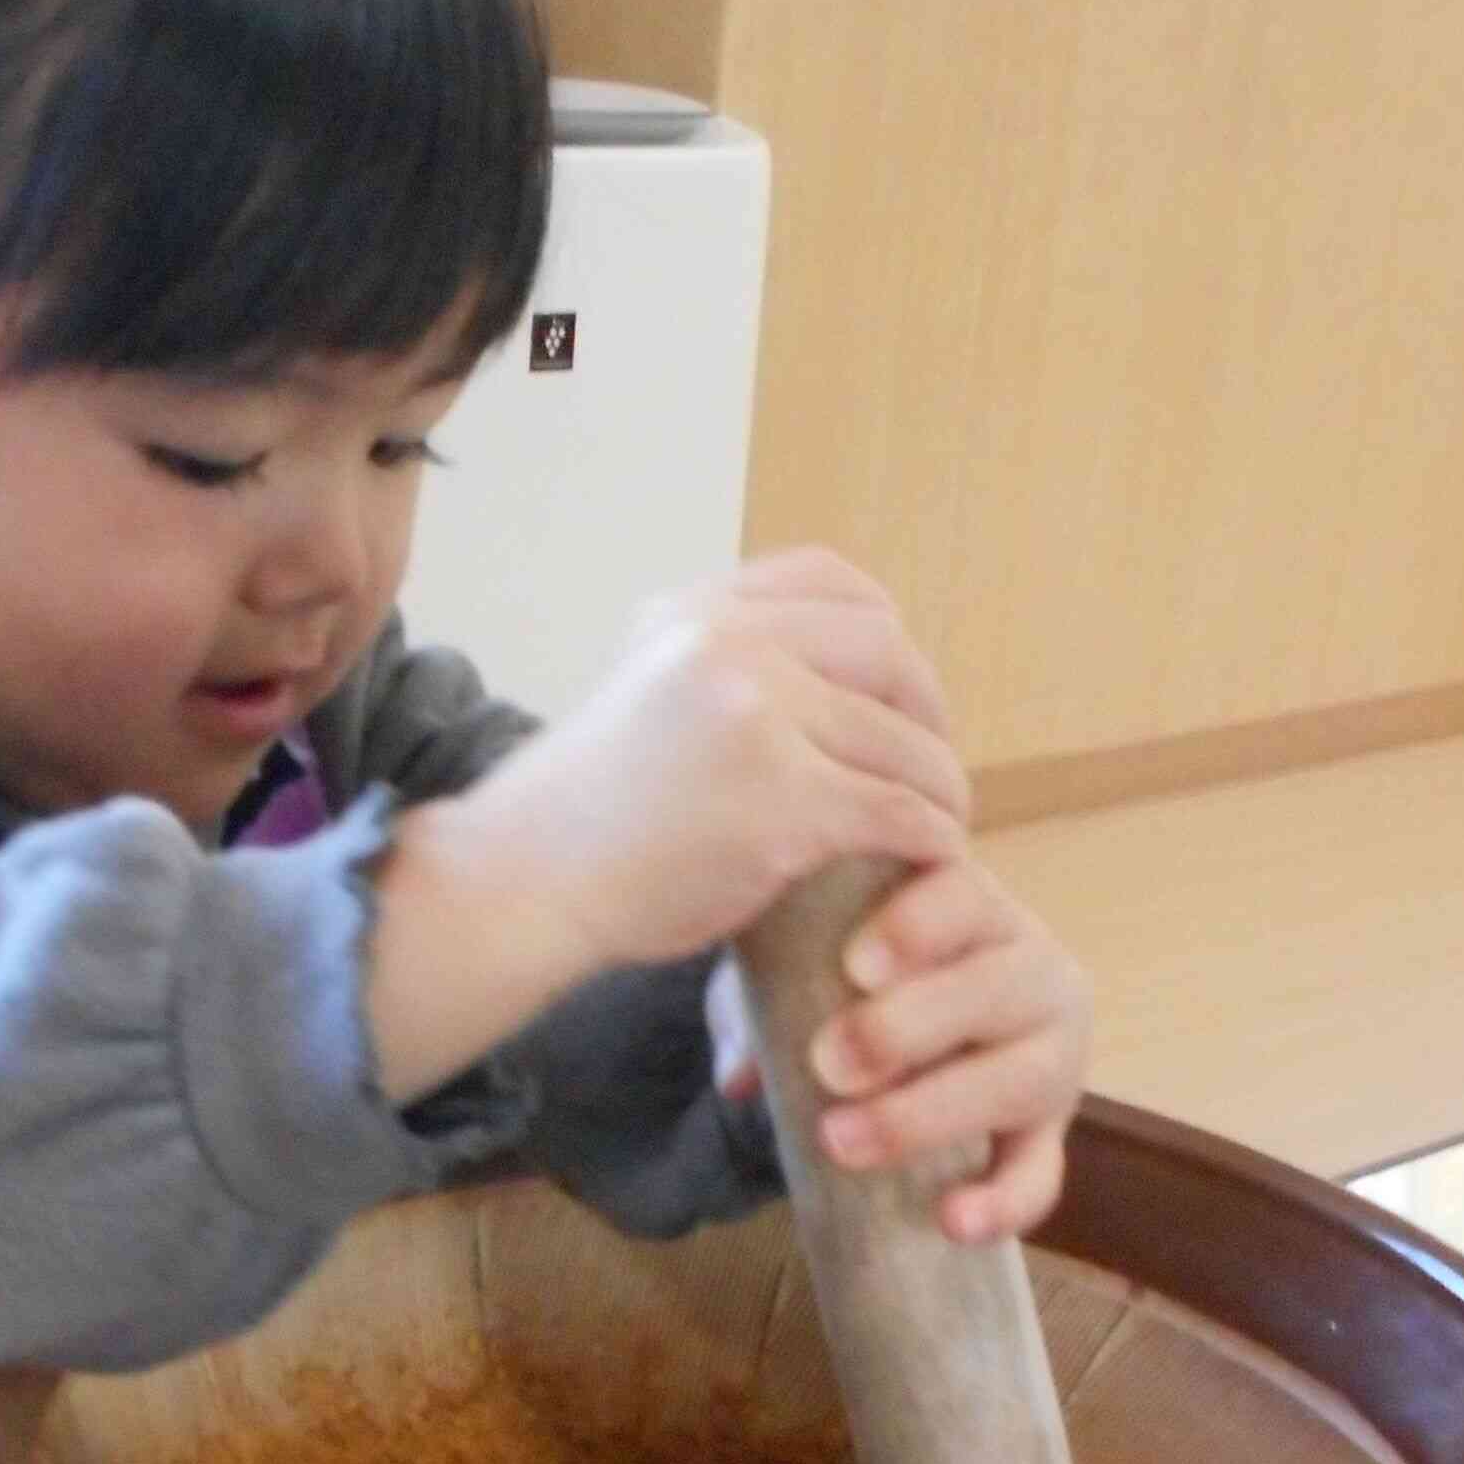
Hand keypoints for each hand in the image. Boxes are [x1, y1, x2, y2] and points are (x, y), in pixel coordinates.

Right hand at [367, 554, 970, 1104]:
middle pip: (885, 650)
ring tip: (941, 820)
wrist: (521, 884)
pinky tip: (932, 855)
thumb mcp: (642, 692)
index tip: (898, 688)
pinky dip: (931, 833)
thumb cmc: (583, 817)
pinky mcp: (782, 799)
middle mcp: (725, 643)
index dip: (885, 632)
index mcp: (692, 611)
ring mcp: (756, 715)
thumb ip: (717, 672)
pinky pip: (897, 809)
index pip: (829, 579)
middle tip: (930, 762)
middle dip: (927, 706)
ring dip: (939, 785)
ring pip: (902, 740)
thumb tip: (821, 680)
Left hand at [791, 859, 1093, 1241]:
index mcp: (977, 912)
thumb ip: (771, 1001)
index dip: (916, 926)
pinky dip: (1002, 1202)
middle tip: (829, 1065)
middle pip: (996, 988)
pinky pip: (1042, 1174)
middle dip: (910, 1028)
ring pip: (1019, 1079)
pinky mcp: (1050, 1134)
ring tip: (842, 1140)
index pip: (963, 894)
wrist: (917, 1037)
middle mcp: (1034, 973)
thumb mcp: (808, 971)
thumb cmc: (854, 981)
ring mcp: (1055, 1057)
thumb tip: (738, 1074)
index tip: (856, 966)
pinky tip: (951, 1222)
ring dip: (928, 1113)